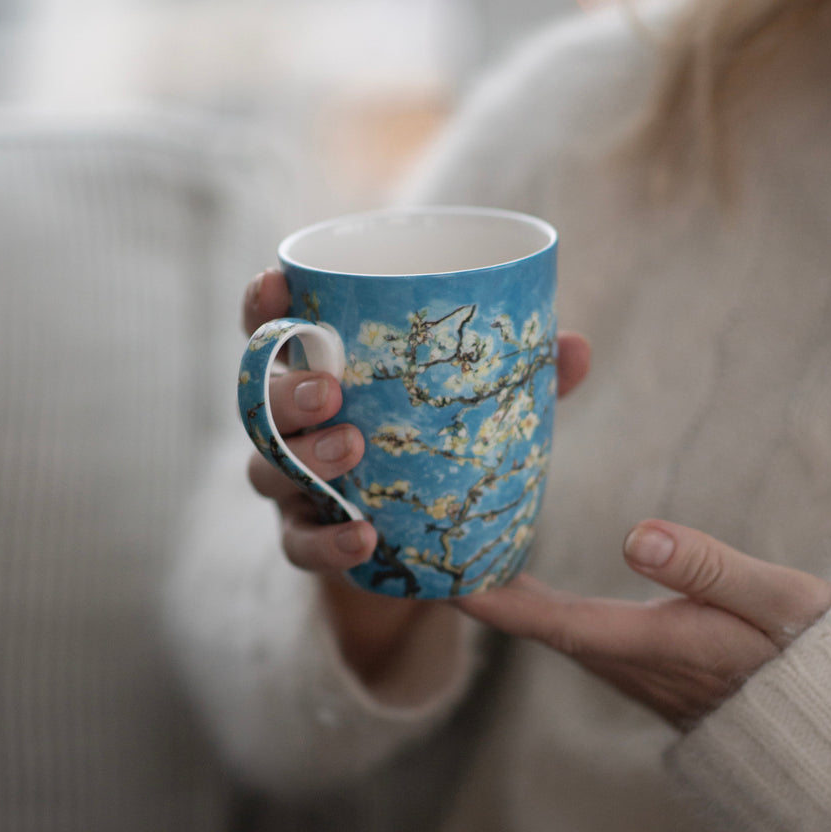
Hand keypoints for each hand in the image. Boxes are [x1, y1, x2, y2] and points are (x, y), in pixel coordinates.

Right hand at [242, 268, 590, 685]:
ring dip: (303, 459)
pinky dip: (327, 540)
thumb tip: (574, 345)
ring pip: (265, 468)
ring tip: (352, 450)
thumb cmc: (436, 451)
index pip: (271, 332)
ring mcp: (291, 485)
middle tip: (331, 390)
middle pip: (256, 401)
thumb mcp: (476, 409)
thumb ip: (518, 379)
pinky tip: (363, 535)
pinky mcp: (305, 539)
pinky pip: (297, 543)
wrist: (420, 548)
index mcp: (321, 376)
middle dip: (286, 390)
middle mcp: (292, 427)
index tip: (277, 283)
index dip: (262, 305)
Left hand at [458, 519, 830, 728]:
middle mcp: (628, 659)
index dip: (488, 602)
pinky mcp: (643, 661)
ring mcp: (633, 666)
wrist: (829, 711)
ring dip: (501, 598)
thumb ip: (710, 567)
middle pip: (535, 625)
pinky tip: (520, 579)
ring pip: (550, 628)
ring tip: (460, 553)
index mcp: (648, 643)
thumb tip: (637, 536)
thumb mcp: (774, 601)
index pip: (548, 622)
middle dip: (478, 594)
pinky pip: (571, 630)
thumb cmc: (804, 651)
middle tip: (428, 552)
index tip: (435, 578)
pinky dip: (533, 604)